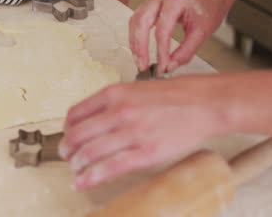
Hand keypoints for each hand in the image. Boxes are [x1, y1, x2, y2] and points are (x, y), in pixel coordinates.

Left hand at [59, 75, 232, 190]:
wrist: (205, 103)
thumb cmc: (173, 95)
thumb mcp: (135, 88)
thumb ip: (112, 102)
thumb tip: (91, 120)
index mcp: (114, 93)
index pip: (75, 113)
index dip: (66, 128)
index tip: (67, 136)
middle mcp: (118, 111)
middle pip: (76, 135)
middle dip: (66, 149)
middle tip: (66, 156)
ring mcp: (132, 133)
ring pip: (89, 153)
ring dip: (76, 165)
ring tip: (75, 170)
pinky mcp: (146, 153)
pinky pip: (110, 168)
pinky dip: (91, 178)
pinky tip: (83, 182)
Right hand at [129, 0, 233, 73]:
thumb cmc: (207, 10)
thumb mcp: (203, 32)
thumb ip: (186, 51)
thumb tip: (169, 66)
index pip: (163, 29)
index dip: (161, 51)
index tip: (162, 67)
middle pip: (142, 22)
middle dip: (140, 47)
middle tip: (143, 66)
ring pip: (135, 22)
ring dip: (135, 44)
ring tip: (139, 61)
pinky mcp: (147, 5)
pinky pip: (136, 22)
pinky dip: (135, 38)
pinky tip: (138, 50)